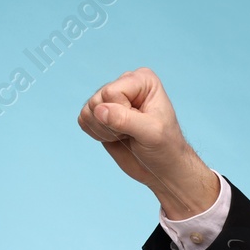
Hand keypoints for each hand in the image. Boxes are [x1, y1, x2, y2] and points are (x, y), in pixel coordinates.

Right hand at [77, 67, 219, 218]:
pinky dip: (97, 134)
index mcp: (142, 79)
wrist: (163, 169)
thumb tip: (98, 110)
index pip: (111, 92)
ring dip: (104, 130)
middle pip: (97, 100)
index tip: (141, 125)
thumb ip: (125, 119)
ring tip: (126, 135)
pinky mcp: (100, 115)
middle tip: (132, 133)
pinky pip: (83, 120)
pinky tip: (116, 138)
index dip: (122, 113)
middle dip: (111, 124)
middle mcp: (125, 84)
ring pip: (88, 110)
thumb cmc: (165, 148)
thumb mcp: (151, 133)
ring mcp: (111, 99)